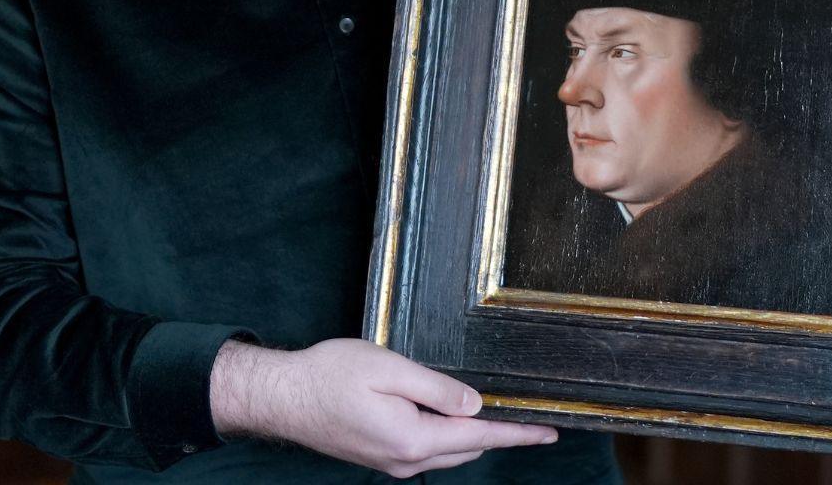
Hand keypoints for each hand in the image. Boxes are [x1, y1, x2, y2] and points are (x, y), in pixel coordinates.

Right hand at [209, 338, 557, 477]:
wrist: (283, 397)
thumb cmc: (328, 376)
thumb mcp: (388, 368)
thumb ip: (436, 388)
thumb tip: (475, 405)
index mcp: (413, 438)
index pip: (480, 435)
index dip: (517, 432)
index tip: (548, 431)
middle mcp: (406, 460)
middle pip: (469, 446)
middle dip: (499, 431)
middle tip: (526, 412)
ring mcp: (392, 463)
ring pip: (448, 450)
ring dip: (472, 433)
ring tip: (493, 410)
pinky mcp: (380, 458)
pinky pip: (427, 449)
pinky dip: (447, 434)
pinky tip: (448, 414)